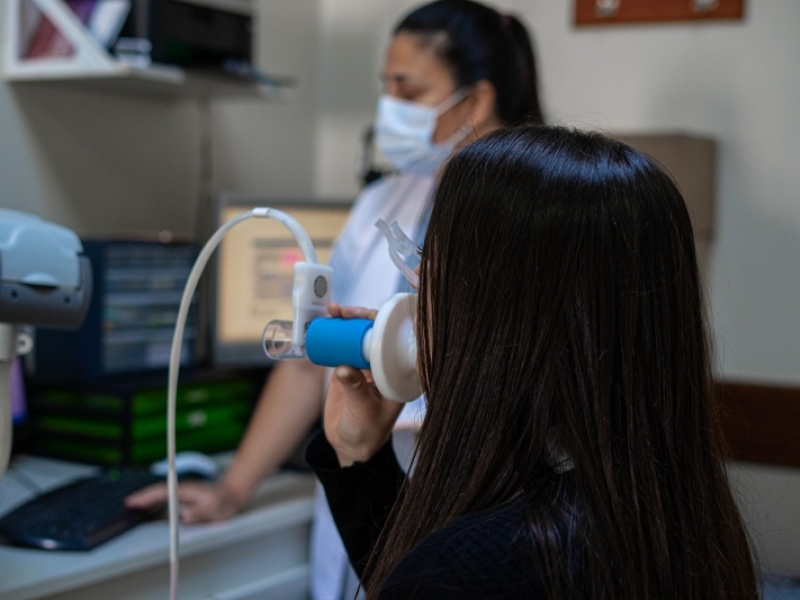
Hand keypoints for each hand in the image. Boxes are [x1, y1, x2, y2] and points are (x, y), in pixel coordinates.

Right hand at [125, 478, 245, 523]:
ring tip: (131, 505)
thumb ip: (201, 511)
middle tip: (127, 503)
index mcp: (187, 491)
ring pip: (160, 496)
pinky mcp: (183, 499)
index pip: (164, 492)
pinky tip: (147, 508)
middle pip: (158, 492)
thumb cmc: (224, 500)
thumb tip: (185, 515)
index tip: (135, 500)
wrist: (232, 495)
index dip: (148, 497)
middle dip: (143, 497)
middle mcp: (182, 491)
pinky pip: (165, 500)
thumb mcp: (216, 507)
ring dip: (147, 499)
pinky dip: (154, 503)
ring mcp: (182, 495)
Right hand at [324, 303, 403, 466]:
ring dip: (346, 320)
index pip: (394, 341)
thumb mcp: (363, 410)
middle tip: (344, 312)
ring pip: (357, 335)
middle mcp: (385, 364)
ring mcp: (366, 364)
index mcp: (398, 373)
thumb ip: (355, 390)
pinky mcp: (348, 366)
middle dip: (360, 317)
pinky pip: (342, 345)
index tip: (369, 315)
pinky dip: (334, 332)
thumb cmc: (366, 432)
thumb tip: (343, 367)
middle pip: (375, 332)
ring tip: (333, 311)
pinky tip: (326, 321)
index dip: (383, 324)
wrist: (349, 443)